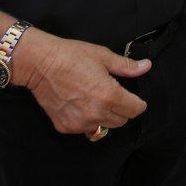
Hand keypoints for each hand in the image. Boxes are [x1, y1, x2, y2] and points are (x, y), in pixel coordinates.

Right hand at [15, 31, 150, 134]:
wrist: (40, 63)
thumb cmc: (70, 56)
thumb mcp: (103, 56)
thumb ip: (127, 66)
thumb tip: (146, 66)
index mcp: (109, 95)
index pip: (135, 110)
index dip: (138, 103)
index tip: (135, 99)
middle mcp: (96, 113)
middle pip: (122, 120)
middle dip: (122, 109)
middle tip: (111, 94)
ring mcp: (80, 122)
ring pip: (104, 126)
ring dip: (105, 116)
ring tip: (94, 98)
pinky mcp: (66, 126)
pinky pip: (85, 129)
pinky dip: (86, 120)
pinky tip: (80, 104)